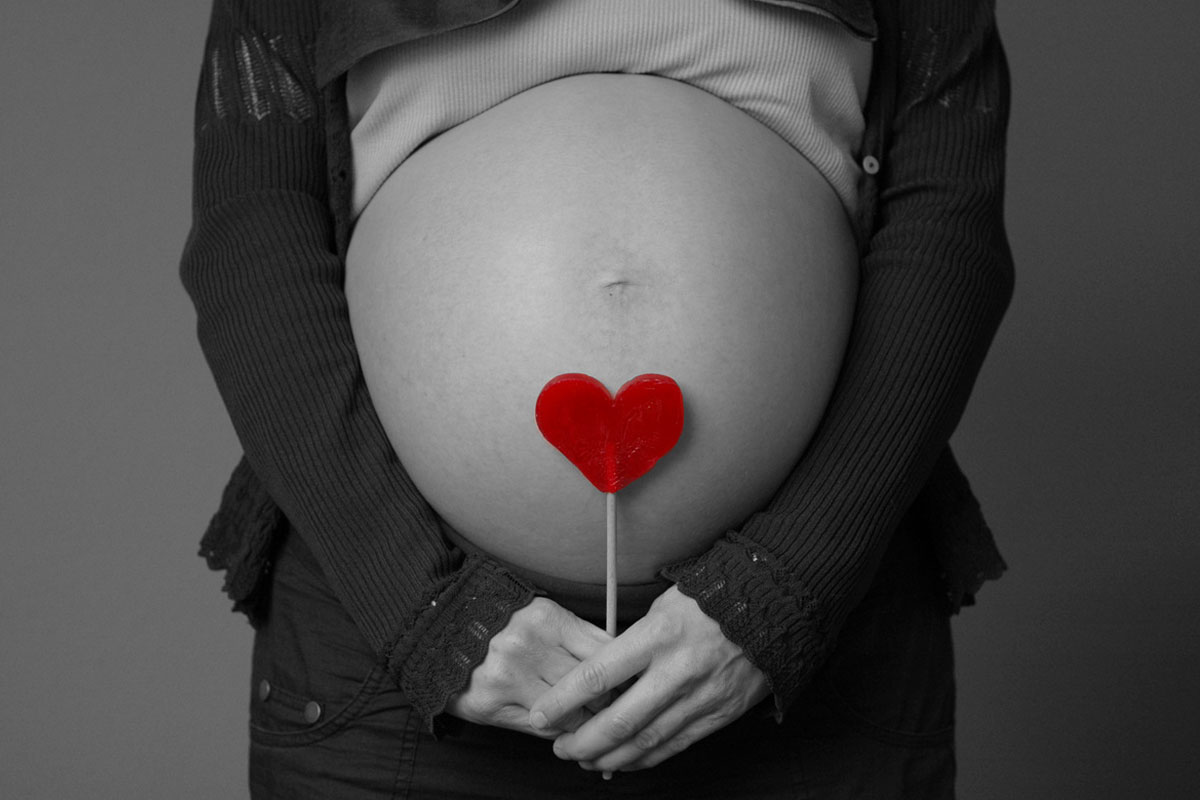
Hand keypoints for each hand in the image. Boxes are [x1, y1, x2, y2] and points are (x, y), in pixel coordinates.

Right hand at [447, 597, 610, 737]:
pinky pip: (542, 729)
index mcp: (547, 618)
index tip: (631, 682)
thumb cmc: (497, 622)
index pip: (606, 652)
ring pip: (571, 713)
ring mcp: (510, 677)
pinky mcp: (491, 704)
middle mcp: (529, 646)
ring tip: (587, 718)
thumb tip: (620, 666)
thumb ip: (576, 636)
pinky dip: (558, 731)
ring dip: (584, 721)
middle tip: (613, 707)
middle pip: (593, 686)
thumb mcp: (539, 616)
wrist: (438, 632)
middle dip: (608, 701)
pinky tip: (561, 725)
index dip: (623, 672)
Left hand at [528, 586, 770, 771]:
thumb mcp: (664, 604)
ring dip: (609, 757)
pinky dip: (645, 759)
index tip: (541, 714)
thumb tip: (599, 673)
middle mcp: (678, 669)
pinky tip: (624, 761)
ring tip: (585, 759)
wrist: (771, 607)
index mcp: (658, 634)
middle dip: (582, 741)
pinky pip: (675, 745)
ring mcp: (701, 695)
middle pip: (619, 720)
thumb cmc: (710, 599)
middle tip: (559, 747)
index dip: (564, 700)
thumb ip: (632, 641)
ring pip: (645, 741)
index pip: (599, 674)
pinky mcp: (719, 713)